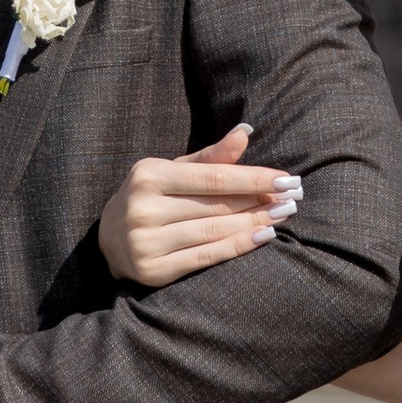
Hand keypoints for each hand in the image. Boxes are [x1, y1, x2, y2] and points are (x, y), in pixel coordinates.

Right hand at [99, 123, 300, 287]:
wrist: (107, 240)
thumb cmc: (149, 197)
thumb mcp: (172, 170)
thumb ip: (210, 157)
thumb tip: (246, 132)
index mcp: (148, 175)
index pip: (213, 178)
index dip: (253, 178)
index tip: (287, 179)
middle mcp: (143, 208)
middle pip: (217, 205)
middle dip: (260, 200)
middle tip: (294, 198)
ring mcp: (145, 242)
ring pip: (214, 231)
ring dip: (256, 223)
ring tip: (284, 215)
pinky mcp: (152, 271)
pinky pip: (205, 258)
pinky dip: (238, 247)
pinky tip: (264, 236)